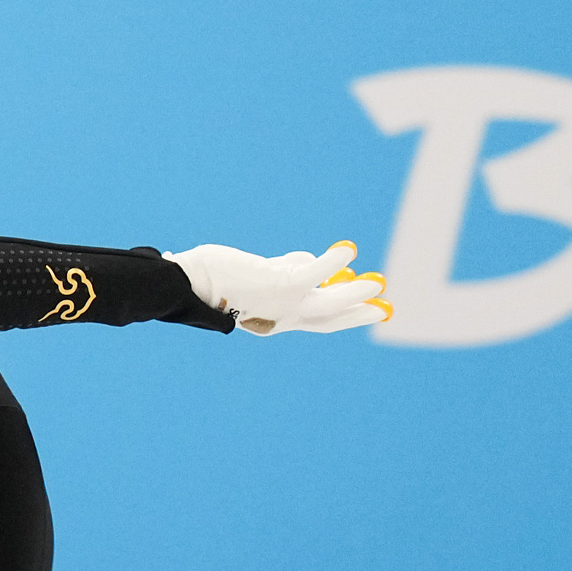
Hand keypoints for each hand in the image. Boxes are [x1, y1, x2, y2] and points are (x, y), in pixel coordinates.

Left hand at [162, 240, 393, 334]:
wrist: (187, 283)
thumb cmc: (209, 279)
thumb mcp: (252, 277)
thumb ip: (278, 272)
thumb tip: (299, 263)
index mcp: (272, 321)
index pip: (314, 320)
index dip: (342, 316)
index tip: (365, 308)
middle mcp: (280, 317)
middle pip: (327, 318)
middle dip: (357, 314)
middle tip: (384, 308)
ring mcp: (283, 303)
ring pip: (329, 302)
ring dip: (356, 294)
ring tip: (379, 283)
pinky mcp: (282, 284)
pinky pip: (316, 272)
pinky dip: (334, 261)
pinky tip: (348, 249)